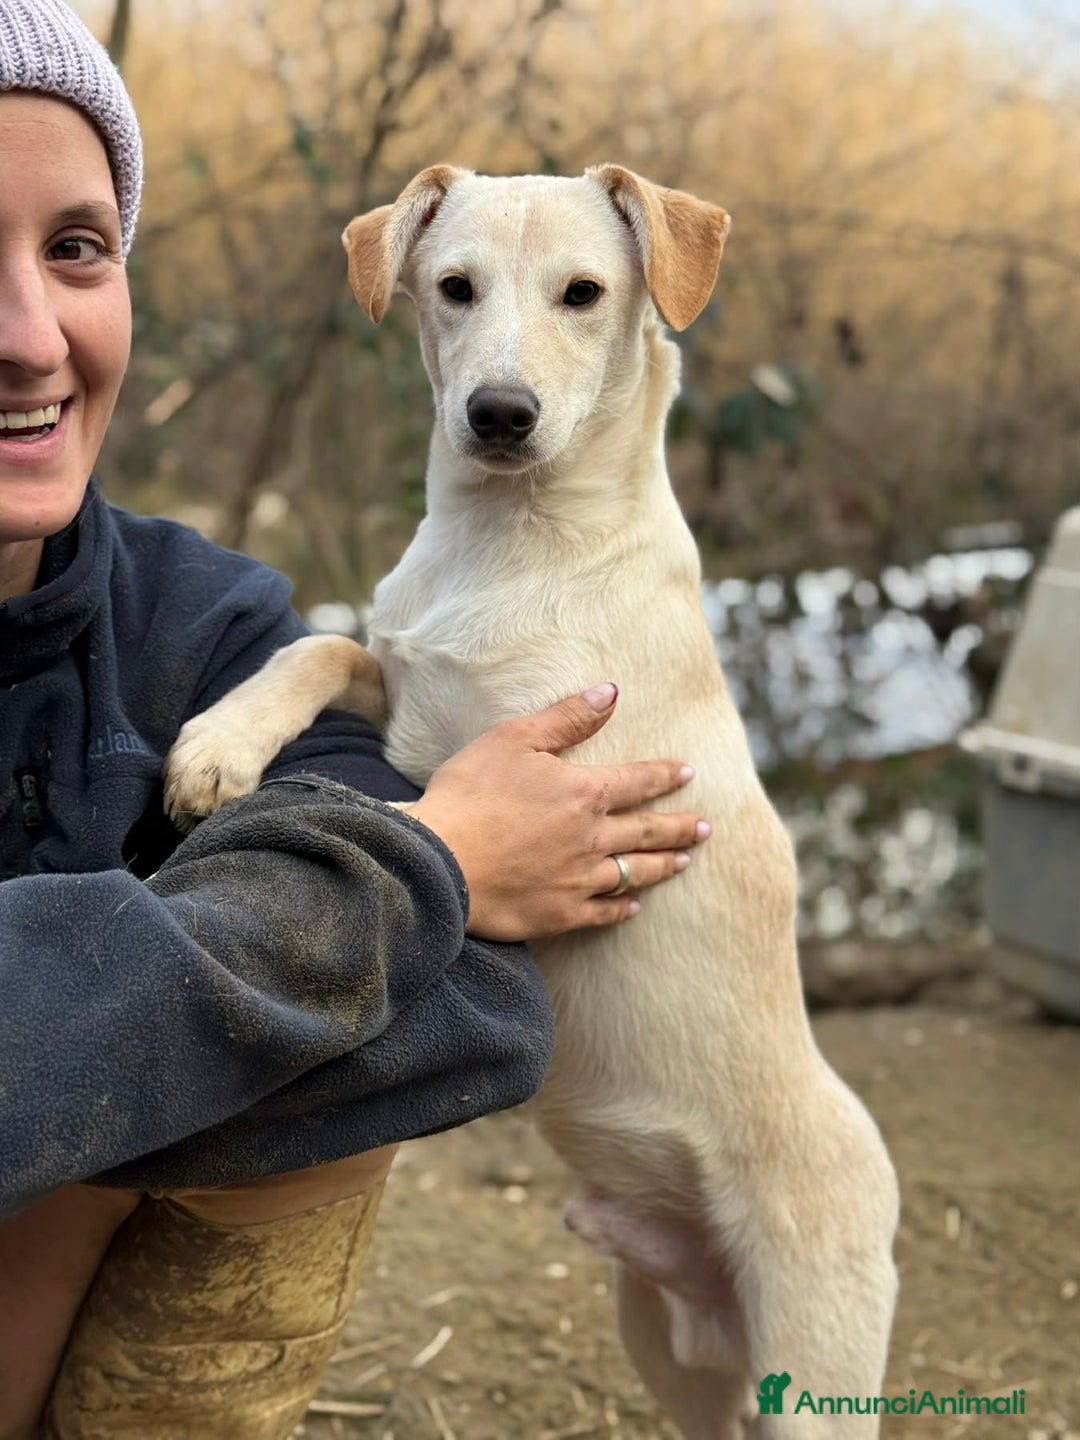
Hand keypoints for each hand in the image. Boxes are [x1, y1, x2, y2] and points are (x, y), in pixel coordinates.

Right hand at [401, 683, 708, 941]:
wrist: (437, 862)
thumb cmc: (470, 794)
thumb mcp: (514, 740)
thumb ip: (567, 718)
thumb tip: (611, 692)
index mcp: (585, 793)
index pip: (638, 781)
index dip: (665, 775)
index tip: (689, 774)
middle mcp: (592, 838)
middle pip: (647, 831)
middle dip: (680, 826)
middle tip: (705, 827)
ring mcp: (578, 880)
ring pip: (633, 873)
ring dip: (662, 866)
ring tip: (683, 861)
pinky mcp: (559, 914)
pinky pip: (603, 912)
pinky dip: (622, 907)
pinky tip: (633, 905)